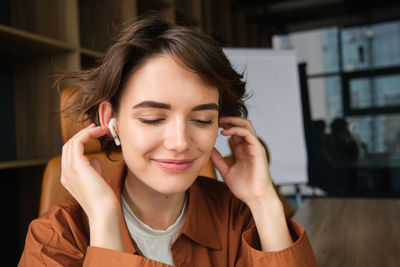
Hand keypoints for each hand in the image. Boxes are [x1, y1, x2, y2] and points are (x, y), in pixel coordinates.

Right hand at [61, 123, 123, 250]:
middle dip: (83, 134)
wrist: (104, 213)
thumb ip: (93, 170)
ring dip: (86, 132)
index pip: (70, 154)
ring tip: (101, 129)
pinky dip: (88, 134)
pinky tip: (99, 133)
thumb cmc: (104, 201)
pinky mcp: (77, 166)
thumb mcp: (97, 182)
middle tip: (98, 128)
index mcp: (69, 178)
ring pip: (72, 142)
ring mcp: (69, 170)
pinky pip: (78, 142)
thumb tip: (95, 160)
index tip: (95, 134)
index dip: (81, 141)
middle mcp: (65, 173)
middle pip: (68, 146)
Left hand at [210, 117, 277, 206]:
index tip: (212, 125)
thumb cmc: (244, 188)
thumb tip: (209, 150)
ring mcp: (255, 147)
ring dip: (233, 121)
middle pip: (241, 124)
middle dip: (229, 119)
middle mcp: (249, 146)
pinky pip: (248, 134)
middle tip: (216, 119)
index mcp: (242, 150)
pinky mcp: (258, 150)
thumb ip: (218, 160)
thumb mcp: (226, 172)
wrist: (255, 198)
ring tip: (220, 122)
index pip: (235, 132)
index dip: (225, 125)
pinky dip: (236, 130)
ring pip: (246, 125)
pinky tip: (225, 132)